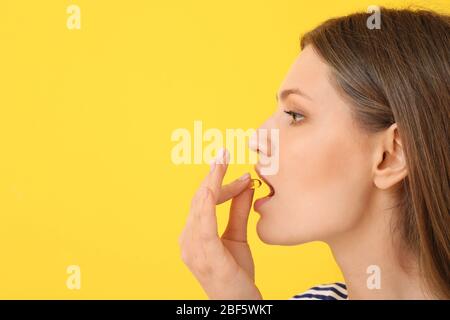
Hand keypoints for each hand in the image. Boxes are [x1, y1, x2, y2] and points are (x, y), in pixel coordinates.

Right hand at [178, 149, 261, 299]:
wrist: (239, 302)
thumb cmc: (236, 273)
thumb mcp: (237, 236)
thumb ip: (238, 212)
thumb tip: (246, 186)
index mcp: (194, 235)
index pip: (204, 202)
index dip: (220, 184)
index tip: (242, 175)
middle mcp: (188, 239)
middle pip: (200, 199)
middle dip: (214, 176)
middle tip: (225, 154)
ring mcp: (193, 247)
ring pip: (200, 205)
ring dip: (212, 181)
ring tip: (221, 160)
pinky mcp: (204, 253)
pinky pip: (204, 223)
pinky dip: (208, 202)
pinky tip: (213, 186)